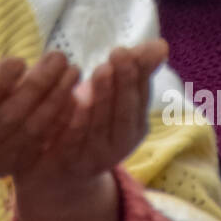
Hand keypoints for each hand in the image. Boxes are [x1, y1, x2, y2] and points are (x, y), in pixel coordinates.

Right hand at [0, 35, 79, 201]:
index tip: (18, 60)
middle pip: (9, 116)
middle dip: (38, 87)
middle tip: (59, 57)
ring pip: (30, 130)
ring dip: (55, 101)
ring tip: (73, 71)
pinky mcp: (12, 163)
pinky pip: (41, 143)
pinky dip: (60, 121)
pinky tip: (75, 95)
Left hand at [13, 39, 166, 196]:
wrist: (59, 175)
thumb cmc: (90, 124)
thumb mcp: (114, 98)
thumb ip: (136, 71)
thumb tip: (161, 45)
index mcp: (134, 126)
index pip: (139, 99)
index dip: (136, 75)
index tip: (129, 50)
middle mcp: (119, 144)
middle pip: (124, 113)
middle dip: (124, 82)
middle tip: (119, 54)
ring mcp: (95, 156)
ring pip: (101, 126)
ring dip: (103, 98)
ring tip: (101, 70)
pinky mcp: (69, 162)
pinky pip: (74, 142)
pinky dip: (77, 122)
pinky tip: (75, 101)